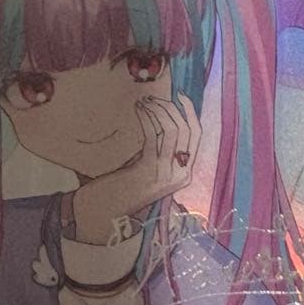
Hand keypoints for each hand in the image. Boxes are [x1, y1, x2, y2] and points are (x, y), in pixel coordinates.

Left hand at [73, 91, 201, 244]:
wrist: (106, 210)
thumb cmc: (126, 185)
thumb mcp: (151, 165)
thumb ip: (162, 147)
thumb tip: (165, 114)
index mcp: (185, 173)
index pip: (197, 135)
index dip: (190, 112)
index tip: (180, 95)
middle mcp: (180, 173)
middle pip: (186, 129)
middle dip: (171, 107)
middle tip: (154, 97)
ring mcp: (166, 172)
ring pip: (172, 130)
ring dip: (158, 109)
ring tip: (144, 101)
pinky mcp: (149, 168)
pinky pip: (153, 135)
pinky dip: (147, 118)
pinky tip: (138, 110)